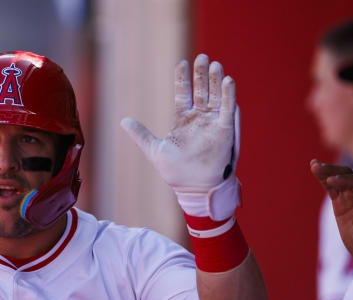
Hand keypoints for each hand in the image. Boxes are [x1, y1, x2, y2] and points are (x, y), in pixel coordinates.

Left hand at [121, 54, 240, 219]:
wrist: (193, 188)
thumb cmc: (175, 172)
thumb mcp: (154, 150)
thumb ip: (140, 134)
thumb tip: (123, 120)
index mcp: (183, 120)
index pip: (183, 93)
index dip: (182, 79)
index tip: (182, 63)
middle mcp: (199, 119)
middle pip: (201, 90)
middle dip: (201, 74)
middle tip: (202, 57)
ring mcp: (212, 124)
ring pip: (215, 96)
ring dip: (215, 80)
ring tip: (215, 64)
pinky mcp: (224, 131)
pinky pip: (227, 109)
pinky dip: (228, 95)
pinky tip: (227, 81)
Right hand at [311, 159, 352, 269]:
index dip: (344, 180)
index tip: (331, 181)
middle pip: (346, 176)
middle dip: (333, 170)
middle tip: (317, 167)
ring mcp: (350, 197)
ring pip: (337, 180)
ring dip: (326, 172)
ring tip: (313, 164)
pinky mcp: (341, 203)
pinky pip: (331, 188)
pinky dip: (323, 180)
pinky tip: (316, 172)